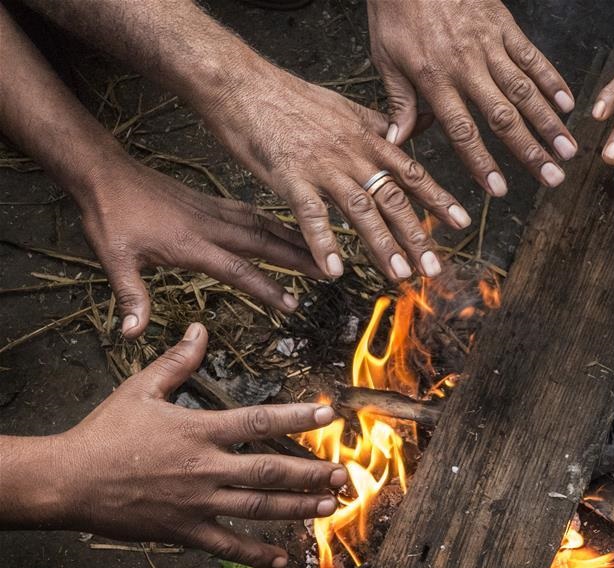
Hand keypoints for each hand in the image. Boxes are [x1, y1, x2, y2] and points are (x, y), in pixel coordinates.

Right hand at [54, 324, 344, 567]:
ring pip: (258, 508)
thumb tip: (200, 329)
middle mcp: (205, 468)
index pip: (258, 421)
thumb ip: (178, 361)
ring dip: (297, 508)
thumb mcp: (141, 388)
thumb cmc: (104, 433)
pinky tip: (283, 558)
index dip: (296, 417)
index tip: (328, 415)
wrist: (68, 482)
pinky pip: (227, 545)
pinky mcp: (184, 530)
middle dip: (310, 472)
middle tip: (343, 473)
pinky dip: (257, 554)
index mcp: (199, 430)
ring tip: (328, 506)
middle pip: (269, 471)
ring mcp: (197, 503)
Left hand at [76, 163, 323, 338]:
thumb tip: (132, 333)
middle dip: (299, 258)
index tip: (292, 304)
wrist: (106, 174)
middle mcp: (211, 226)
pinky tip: (287, 229)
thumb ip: (130, 296)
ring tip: (319, 251)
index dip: (266, 288)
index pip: (238, 270)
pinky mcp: (213, 203)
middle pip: (264, 243)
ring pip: (264, 225)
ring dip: (294, 239)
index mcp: (191, 243)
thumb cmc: (111, 217)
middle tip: (328, 272)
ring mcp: (215, 211)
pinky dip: (275, 222)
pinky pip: (252, 213)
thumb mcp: (115, 259)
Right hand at [201, 66, 470, 281]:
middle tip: (434, 269)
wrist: (243, 83)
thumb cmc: (290, 97)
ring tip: (400, 275)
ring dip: (382, 245)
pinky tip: (333, 271)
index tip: (462, 222)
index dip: (437, 199)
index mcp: (367, 138)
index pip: (411, 172)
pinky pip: (311, 215)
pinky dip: (323, 243)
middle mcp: (352, 154)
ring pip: (361, 210)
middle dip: (416, 236)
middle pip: (393, 198)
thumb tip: (415, 126)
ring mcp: (323, 166)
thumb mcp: (345, 105)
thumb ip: (380, 123)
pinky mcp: (290, 177)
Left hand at [367, 0, 576, 193]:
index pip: (462, 131)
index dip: (481, 163)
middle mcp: (467, 67)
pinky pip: (532, 56)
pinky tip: (569, 103)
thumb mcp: (385, 57)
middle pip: (504, 118)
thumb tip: (397, 142)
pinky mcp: (504, 25)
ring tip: (568, 149)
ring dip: (550, 123)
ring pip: (525, 91)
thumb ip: (398, 101)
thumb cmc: (396, 10)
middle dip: (531, 152)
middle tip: (553, 178)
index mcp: (435, 80)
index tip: (498, 189)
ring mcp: (489, 45)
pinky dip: (552, 80)